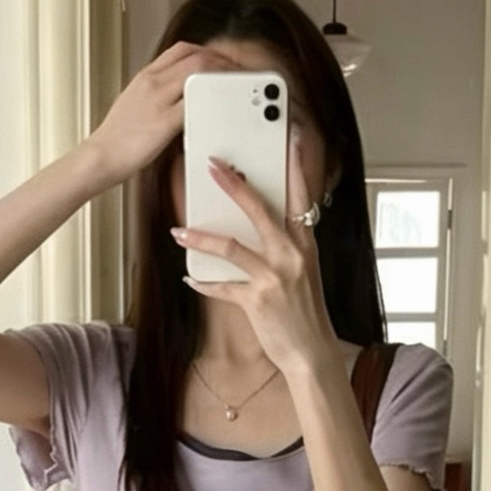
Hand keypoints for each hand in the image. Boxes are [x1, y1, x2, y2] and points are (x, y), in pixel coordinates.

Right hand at [87, 39, 242, 182]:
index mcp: (146, 76)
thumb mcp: (136, 102)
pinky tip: (220, 108)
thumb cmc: (118, 137)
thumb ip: (158, 93)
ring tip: (234, 86)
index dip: (207, 50)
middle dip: (221, 61)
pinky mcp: (164, 122)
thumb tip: (179, 94)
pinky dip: (211, 101)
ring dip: (221, 77)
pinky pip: (194, 103)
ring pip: (197, 73)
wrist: (101, 156)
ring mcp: (158, 100)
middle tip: (235, 72)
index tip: (221, 60)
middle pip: (195, 56)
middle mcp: (153, 82)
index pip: (182, 49)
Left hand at [169, 126, 338, 376]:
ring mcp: (274, 277)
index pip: (301, 195)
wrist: (311, 354)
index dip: (294, 165)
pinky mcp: (256, 301)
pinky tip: (189, 277)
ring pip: (231, 246)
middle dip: (233, 185)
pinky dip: (203, 282)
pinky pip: (222, 287)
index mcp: (305, 243)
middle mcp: (291, 255)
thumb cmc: (305, 312)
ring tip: (179, 231)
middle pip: (259, 210)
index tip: (288, 137)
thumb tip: (260, 227)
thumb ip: (285, 247)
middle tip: (213, 165)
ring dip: (201, 237)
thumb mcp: (303, 272)